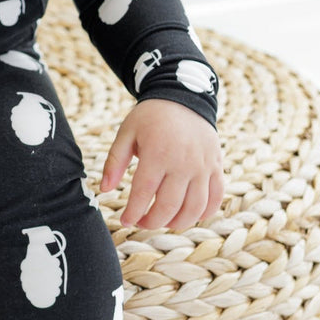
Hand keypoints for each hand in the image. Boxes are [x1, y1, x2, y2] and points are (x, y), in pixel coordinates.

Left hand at [101, 98, 224, 230]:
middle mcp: (183, 162)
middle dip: (152, 221)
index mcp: (157, 153)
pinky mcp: (216, 166)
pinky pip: (215, 198)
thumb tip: (103, 189)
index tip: (125, 220)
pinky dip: (204, 214)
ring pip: (194, 209)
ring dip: (177, 223)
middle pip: (168, 206)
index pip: (143, 194)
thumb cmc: (150, 117)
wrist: (183, 96)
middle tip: (142, 222)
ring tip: (163, 221)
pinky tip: (189, 215)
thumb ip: (114, 161)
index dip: (133, 212)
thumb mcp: (126, 132)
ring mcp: (202, 166)